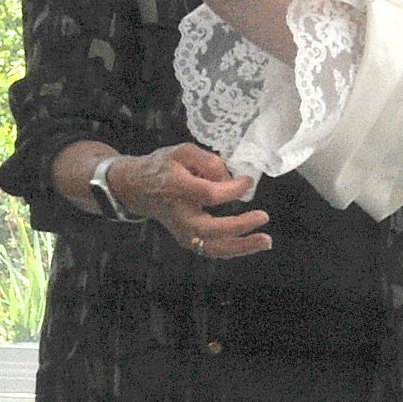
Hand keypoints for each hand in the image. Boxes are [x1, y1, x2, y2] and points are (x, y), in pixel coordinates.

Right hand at [109, 144, 274, 258]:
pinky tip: (251, 244)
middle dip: (238, 226)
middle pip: (208, 229)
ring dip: (240, 246)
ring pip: (210, 247)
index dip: (231, 189)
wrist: (137, 188)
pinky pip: (210, 249)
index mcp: (176, 187)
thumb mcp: (182, 151)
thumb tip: (229, 178)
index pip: (208, 194)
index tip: (248, 181)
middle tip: (263, 217)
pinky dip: (232, 250)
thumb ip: (207, 161)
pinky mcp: (186, 239)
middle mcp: (178, 214)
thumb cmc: (162, 166)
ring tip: (265, 241)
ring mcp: (181, 230)